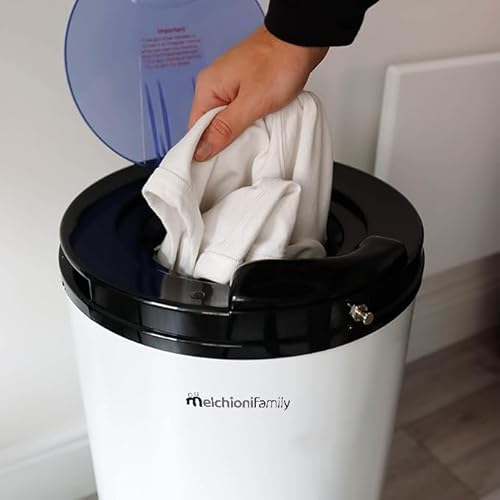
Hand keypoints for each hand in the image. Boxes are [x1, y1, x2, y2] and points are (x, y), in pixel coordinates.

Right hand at [189, 25, 327, 161]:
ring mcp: (228, 84)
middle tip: (237, 154)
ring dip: (236, 131)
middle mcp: (213, 84)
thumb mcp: (251, 103)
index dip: (203, 148)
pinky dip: (245, 120)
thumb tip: (200, 150)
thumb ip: (224, 128)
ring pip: (224, 118)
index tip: (215, 165)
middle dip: (221, 141)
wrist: (301, 39)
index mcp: (207, 87)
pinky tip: (256, 127)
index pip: (195, 128)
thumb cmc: (279, 64)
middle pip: (208, 124)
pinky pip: (237, 110)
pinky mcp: (243, 85)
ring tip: (249, 141)